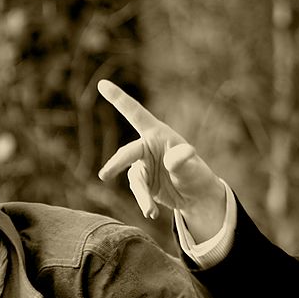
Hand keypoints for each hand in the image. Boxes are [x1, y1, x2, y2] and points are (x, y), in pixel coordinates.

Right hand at [97, 79, 226, 241]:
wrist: (197, 197)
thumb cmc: (196, 175)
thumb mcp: (193, 168)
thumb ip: (182, 161)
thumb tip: (173, 158)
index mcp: (158, 134)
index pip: (135, 114)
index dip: (118, 99)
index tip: (101, 85)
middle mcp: (147, 147)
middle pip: (128, 153)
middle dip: (117, 164)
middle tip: (104, 175)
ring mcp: (143, 165)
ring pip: (134, 179)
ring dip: (142, 195)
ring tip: (151, 212)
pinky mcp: (142, 182)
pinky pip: (138, 192)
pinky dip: (144, 203)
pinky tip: (152, 213)